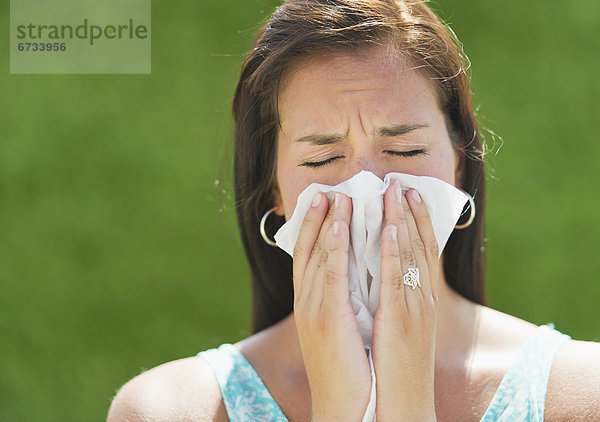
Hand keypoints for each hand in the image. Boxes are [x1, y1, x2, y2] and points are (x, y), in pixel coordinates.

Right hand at [292, 192, 371, 421]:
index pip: (307, 255)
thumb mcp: (340, 329)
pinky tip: (343, 224)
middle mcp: (307, 301)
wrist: (345, 408)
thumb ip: (340, 302)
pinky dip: (336, 246)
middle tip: (331, 188)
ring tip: (341, 194)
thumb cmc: (349, 370)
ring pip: (321, 256)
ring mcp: (314, 308)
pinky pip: (333, 273)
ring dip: (330, 222)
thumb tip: (351, 278)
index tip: (322, 199)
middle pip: (311, 249)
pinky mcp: (328, 318)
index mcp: (310, 303)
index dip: (312, 225)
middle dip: (321, 217)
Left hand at [372, 180, 439, 420]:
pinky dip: (396, 253)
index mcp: (421, 299)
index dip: (418, 220)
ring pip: (410, 255)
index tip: (410, 193)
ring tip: (397, 191)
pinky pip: (396, 279)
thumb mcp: (402, 326)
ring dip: (403, 221)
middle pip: (418, 246)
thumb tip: (384, 274)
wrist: (403, 403)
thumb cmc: (399, 366)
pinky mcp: (401, 319)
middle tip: (401, 181)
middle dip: (410, 212)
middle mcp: (422, 298)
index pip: (422, 251)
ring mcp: (414, 307)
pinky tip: (391, 230)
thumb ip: (397, 298)